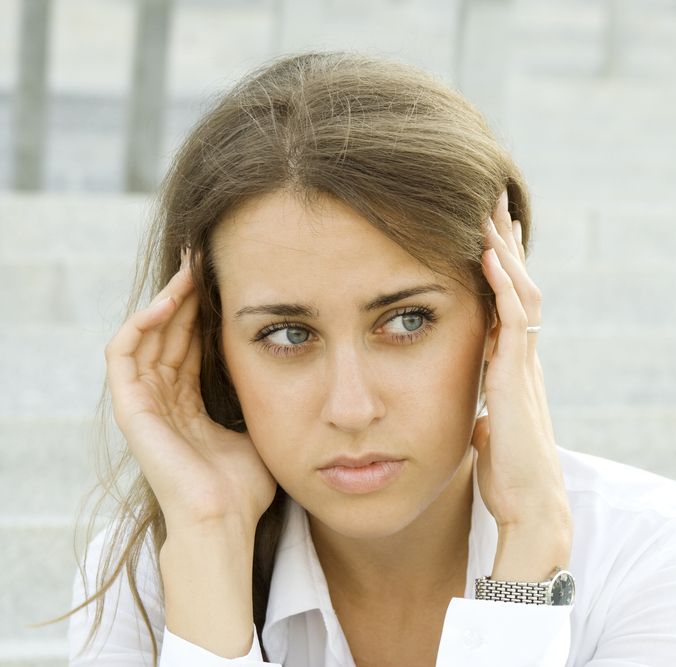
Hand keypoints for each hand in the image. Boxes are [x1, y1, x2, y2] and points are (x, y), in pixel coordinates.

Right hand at [104, 249, 276, 532]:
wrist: (226, 521)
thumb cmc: (245, 487)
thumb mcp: (259, 427)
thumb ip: (261, 398)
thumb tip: (295, 366)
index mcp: (188, 404)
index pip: (191, 343)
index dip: (204, 309)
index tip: (228, 276)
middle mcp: (163, 400)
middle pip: (168, 332)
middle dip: (186, 294)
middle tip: (206, 257)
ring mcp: (144, 404)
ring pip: (146, 335)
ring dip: (165, 300)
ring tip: (190, 271)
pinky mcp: (130, 410)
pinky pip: (123, 355)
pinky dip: (139, 325)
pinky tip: (165, 303)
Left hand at [473, 190, 571, 539]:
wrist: (532, 509)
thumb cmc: (509, 478)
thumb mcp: (491, 433)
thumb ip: (487, 413)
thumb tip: (477, 416)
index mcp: (515, 368)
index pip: (511, 305)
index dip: (503, 267)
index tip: (491, 233)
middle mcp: (524, 359)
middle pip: (519, 286)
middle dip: (507, 243)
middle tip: (495, 200)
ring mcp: (524, 366)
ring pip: (521, 293)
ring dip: (505, 251)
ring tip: (491, 211)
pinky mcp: (517, 379)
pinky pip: (513, 320)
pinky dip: (503, 285)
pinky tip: (490, 255)